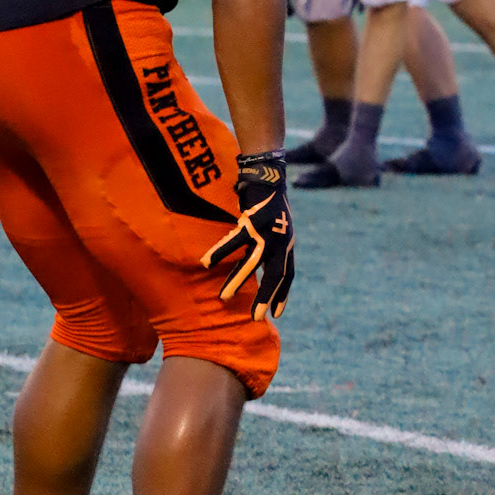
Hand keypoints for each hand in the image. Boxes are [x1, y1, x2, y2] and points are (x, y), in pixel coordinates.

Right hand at [201, 150, 294, 321]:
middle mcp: (281, 242)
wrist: (269, 177)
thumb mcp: (279, 227)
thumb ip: (274, 246)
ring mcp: (266, 233)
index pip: (287, 275)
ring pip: (251, 263)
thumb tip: (265, 262)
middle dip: (266, 297)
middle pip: (274, 274)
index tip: (277, 313)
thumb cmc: (271, 204)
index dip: (282, 294)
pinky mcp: (250, 223)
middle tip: (256, 317)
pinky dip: (219, 253)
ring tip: (223, 298)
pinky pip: (232, 242)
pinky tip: (205, 263)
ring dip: (236, 281)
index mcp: (288, 245)